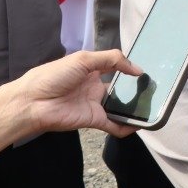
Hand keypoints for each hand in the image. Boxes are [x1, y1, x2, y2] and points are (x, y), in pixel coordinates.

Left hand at [0, 49, 140, 139]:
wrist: (33, 102)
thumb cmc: (53, 76)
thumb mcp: (83, 59)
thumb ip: (111, 60)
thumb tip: (136, 68)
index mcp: (91, 68)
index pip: (115, 66)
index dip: (129, 67)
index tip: (146, 70)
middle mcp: (94, 86)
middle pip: (119, 88)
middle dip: (135, 89)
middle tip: (154, 90)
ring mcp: (94, 104)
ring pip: (119, 107)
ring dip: (133, 109)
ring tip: (152, 107)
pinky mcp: (93, 120)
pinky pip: (113, 125)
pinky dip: (126, 127)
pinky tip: (139, 126)